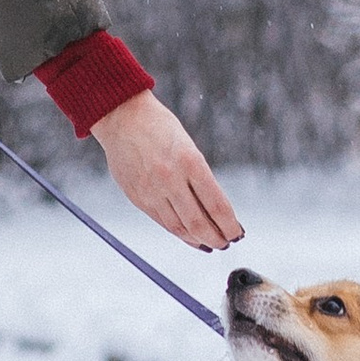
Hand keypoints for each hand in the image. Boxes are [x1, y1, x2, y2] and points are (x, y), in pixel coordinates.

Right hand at [90, 92, 241, 252]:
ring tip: (210, 243)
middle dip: (217, 239)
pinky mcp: (137, 197)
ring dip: (198, 240)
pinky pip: (162, 222)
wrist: (122, 117)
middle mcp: (171, 179)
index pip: (217, 205)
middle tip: (226, 243)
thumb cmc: (160, 128)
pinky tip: (188, 235)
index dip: (230, 225)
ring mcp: (152, 191)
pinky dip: (178, 232)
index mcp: (190, 161)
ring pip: (180, 228)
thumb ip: (198, 178)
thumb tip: (216, 210)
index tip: (237, 232)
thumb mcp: (188, 146)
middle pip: (199, 223)